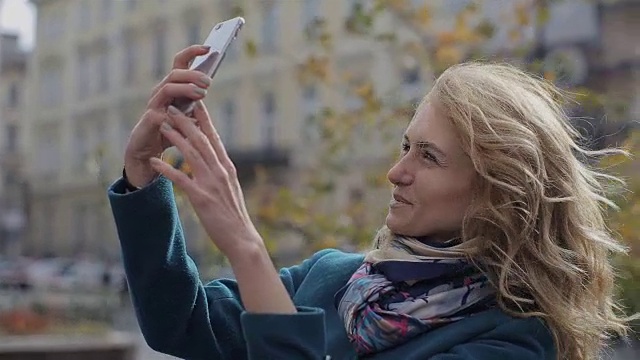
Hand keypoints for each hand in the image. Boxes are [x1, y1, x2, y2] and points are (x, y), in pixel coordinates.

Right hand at [124, 45, 211, 187]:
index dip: (192, 53)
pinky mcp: (150, 121)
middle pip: (175, 73)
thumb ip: (196, 101)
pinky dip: (177, 117)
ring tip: (202, 94)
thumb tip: (208, 84)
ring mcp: (154, 105)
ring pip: (167, 88)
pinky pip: (162, 114)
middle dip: (193, 74)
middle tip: (208, 81)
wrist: (148, 151)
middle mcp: (161, 92)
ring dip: (186, 89)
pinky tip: (188, 120)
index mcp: (172, 87)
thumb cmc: (169, 130)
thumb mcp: (187, 114)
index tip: (209, 48)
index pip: (180, 63)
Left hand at [148, 102, 261, 257]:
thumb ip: (222, 173)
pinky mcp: (202, 198)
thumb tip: (215, 160)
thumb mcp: (231, 189)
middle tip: (173, 106)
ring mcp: (211, 184)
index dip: (205, 120)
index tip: (197, 104)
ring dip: (176, 137)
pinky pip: (181, 179)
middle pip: (202, 140)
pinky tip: (155, 161)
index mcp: (227, 168)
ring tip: (163, 124)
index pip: (215, 138)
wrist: (242, 238)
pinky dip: (167, 169)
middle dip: (186, 121)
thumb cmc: (235, 216)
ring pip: (192, 153)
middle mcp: (220, 171)